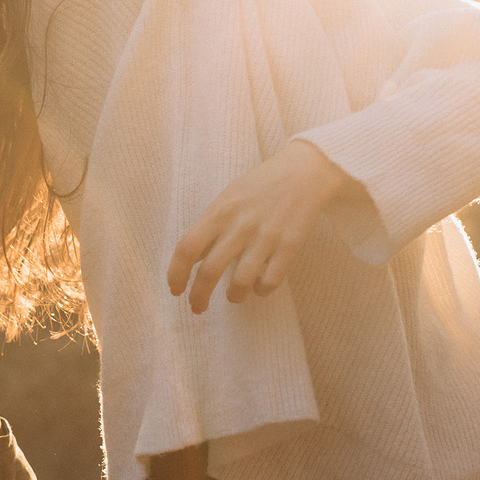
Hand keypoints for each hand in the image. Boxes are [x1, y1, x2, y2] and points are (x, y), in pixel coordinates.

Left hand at [166, 140, 368, 313]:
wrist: (303, 172)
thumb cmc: (260, 187)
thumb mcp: (228, 199)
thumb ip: (210, 227)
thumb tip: (190, 261)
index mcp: (219, 212)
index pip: (187, 247)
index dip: (176, 273)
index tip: (175, 289)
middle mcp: (239, 225)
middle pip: (209, 271)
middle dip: (199, 296)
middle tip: (198, 307)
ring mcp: (266, 237)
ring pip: (241, 283)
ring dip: (233, 296)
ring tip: (233, 296)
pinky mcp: (290, 246)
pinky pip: (270, 281)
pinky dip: (261, 291)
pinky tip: (260, 287)